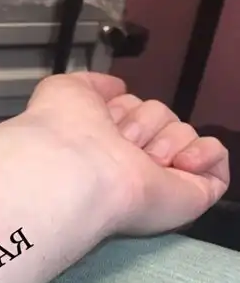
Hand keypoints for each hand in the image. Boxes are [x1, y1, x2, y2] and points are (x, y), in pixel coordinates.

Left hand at [16, 72, 228, 235]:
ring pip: (183, 133)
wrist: (79, 171)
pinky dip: (206, 153)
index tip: (101, 116)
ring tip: (141, 159)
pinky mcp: (191, 197)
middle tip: (120, 142)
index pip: (129, 109)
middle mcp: (129, 161)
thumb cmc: (66, 129)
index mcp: (101, 140)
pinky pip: (216, 164)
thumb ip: (91, 85)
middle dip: (141, 121)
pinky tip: (181, 161)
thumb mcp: (64, 90)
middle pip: (158, 117)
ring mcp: (160, 180)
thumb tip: (117, 87)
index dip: (119, 107)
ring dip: (165, 138)